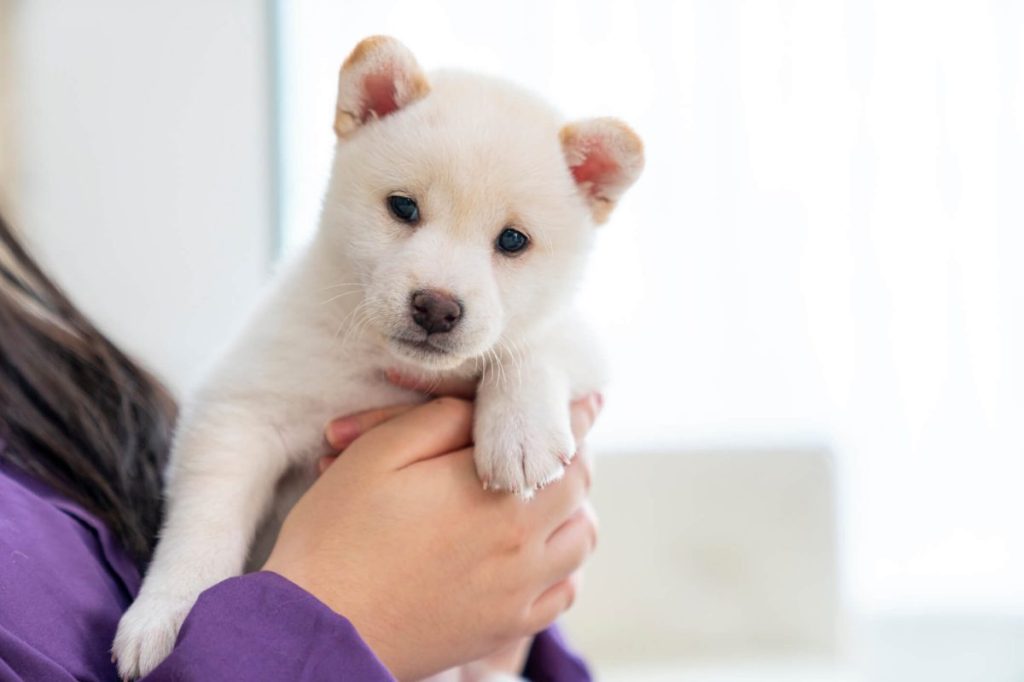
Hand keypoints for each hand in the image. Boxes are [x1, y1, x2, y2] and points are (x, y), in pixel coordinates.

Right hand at [263, 390, 600, 680]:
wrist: (318, 626)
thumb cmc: (338, 534)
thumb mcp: (379, 453)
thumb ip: (443, 420)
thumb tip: (486, 411)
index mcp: (493, 490)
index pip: (557, 438)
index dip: (575, 413)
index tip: (587, 399)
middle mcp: (521, 540)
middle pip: (578, 485)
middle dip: (572, 454)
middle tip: (557, 440)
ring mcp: (519, 589)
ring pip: (581, 538)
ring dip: (574, 508)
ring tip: (547, 494)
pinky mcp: (506, 627)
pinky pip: (563, 591)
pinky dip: (564, 564)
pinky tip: (539, 552)